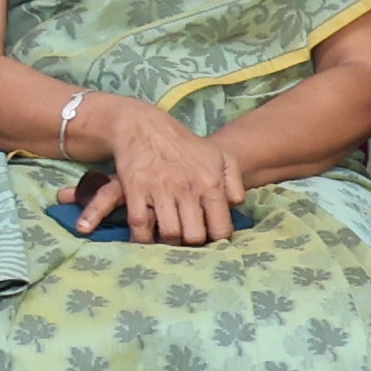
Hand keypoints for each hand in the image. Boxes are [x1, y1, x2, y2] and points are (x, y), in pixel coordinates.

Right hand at [65, 99, 242, 246]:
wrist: (144, 126)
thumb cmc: (184, 146)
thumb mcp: (219, 157)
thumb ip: (235, 183)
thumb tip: (235, 206)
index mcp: (211, 182)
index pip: (220, 229)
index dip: (215, 240)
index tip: (208, 238)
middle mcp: (188, 188)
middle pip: (194, 236)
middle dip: (191, 244)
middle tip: (186, 240)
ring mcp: (160, 189)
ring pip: (169, 234)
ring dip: (169, 242)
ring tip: (170, 239)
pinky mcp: (135, 189)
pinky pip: (140, 226)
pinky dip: (143, 238)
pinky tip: (147, 237)